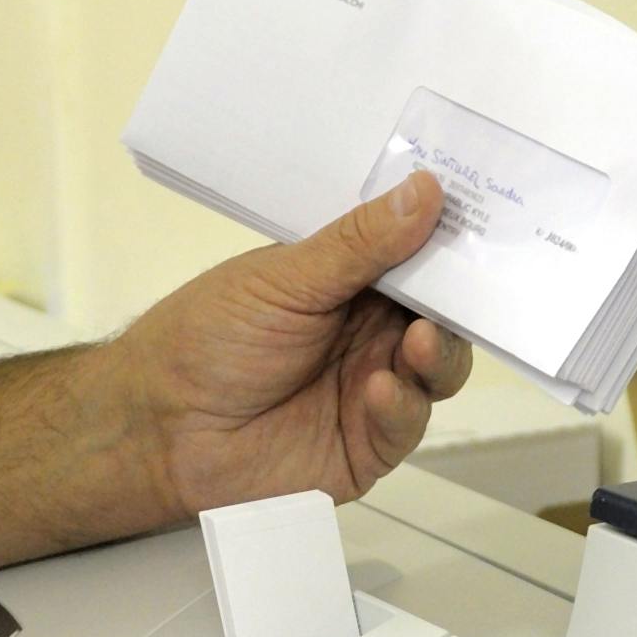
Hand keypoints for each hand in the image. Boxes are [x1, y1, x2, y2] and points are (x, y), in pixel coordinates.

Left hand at [121, 174, 481, 514]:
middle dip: (460, 300)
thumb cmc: (204, 341)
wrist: (157, 428)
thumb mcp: (284, 280)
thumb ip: (359, 245)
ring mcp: (373, 387)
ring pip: (438, 369)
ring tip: (419, 341)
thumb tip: (423, 192)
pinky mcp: (368, 444)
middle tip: (468, 287)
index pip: (417, 255)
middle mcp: (370, 331)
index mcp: (351, 280)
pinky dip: (402, 405)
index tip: (479, 216)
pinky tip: (379, 389)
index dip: (448, 238)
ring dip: (439, 352)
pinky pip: (407, 424)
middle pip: (443, 313)